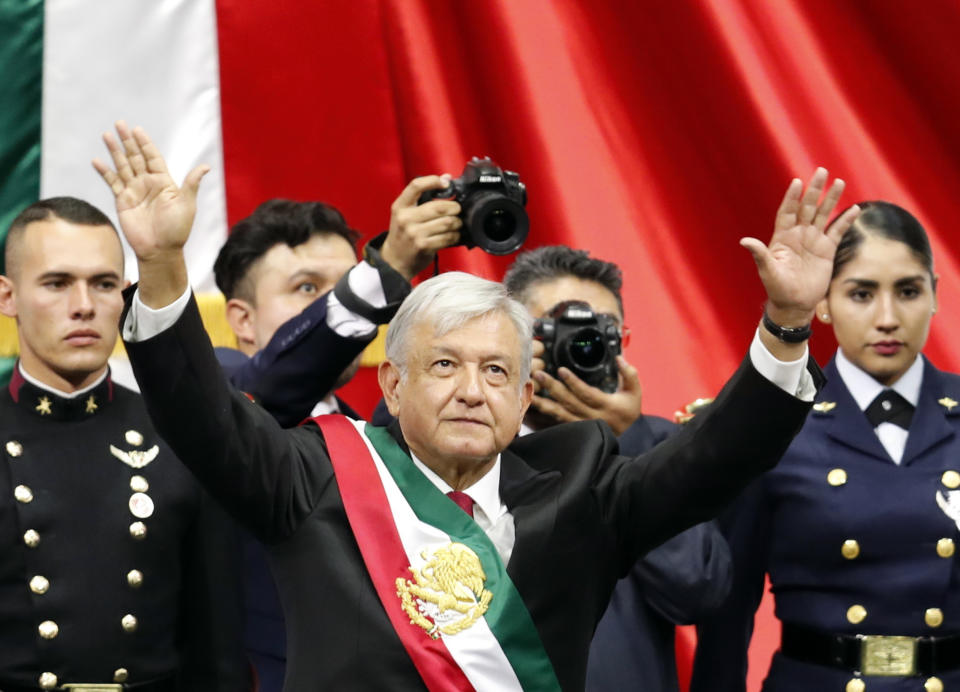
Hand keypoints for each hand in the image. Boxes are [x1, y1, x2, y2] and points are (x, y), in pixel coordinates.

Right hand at [92, 121, 208, 262]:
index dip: (145, 144)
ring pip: (123, 166)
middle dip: (128, 141)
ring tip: (106, 135)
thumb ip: (191, 183)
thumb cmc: (177, 229)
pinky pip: (112, 182)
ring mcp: (134, 191)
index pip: (153, 157)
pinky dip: (105, 172)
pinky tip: (97, 161)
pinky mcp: (123, 201)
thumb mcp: (187, 204)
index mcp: (164, 182)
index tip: (137, 129)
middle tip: (119, 123)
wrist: (161, 250)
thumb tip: (205, 166)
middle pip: (136, 157)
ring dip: (115, 151)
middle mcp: (148, 183)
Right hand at [380, 175, 462, 278]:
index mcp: (400, 206)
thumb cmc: (403, 233)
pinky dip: (455, 235)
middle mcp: (405, 218)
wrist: (394, 260)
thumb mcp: (404, 213)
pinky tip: (453, 235)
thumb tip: (446, 178)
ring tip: (456, 223)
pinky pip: (447, 237)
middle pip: (439, 206)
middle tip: (457, 209)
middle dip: (454, 207)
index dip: (433, 181)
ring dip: (457, 223)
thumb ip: (422, 197)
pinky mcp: (424, 246)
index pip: (416, 186)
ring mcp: (414, 233)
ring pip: (447, 222)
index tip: (445, 183)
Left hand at [531, 355, 643, 435]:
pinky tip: (532, 407)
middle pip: (569, 403)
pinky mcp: (573, 430)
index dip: (573, 382)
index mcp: (607, 407)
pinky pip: (555, 423)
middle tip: (539, 374)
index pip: (587, 394)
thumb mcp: (634, 392)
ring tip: (530, 391)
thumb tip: (619, 358)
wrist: (625, 433)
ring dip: (543, 403)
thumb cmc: (627, 409)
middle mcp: (592, 418)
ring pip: (559, 415)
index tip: (561, 370)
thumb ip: (629, 374)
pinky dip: (542, 416)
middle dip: (553, 388)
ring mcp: (581, 426)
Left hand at [741, 168, 859, 325]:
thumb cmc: (777, 288)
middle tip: (821, 171)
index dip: (792, 197)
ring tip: (839, 182)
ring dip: (831, 199)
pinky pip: (838, 231)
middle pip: (807, 207)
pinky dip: (846, 220)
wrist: (795, 304)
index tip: (797, 182)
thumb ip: (760, 254)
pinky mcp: (827, 250)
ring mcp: (813, 241)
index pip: (788, 211)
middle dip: (814, 190)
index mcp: (783, 237)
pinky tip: (854, 208)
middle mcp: (798, 234)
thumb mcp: (768, 271)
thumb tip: (744, 241)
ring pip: (823, 214)